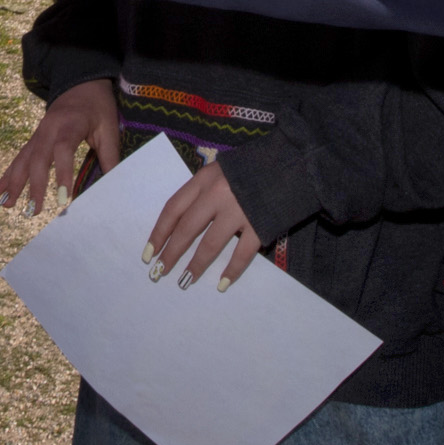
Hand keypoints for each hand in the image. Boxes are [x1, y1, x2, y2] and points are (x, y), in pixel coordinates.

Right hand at [0, 80, 120, 214]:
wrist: (80, 83)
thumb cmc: (98, 106)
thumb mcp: (109, 127)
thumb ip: (110, 155)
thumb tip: (115, 184)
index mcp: (70, 124)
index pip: (63, 149)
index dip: (62, 173)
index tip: (63, 198)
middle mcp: (48, 129)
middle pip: (38, 158)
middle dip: (34, 186)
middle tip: (34, 211)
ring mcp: (38, 134)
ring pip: (22, 160)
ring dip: (13, 184)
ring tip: (6, 206)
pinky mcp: (33, 140)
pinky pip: (18, 159)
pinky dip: (6, 176)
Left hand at [146, 157, 262, 292]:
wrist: (294, 161)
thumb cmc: (254, 166)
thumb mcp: (220, 170)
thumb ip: (203, 191)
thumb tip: (184, 221)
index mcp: (204, 179)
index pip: (173, 209)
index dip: (159, 233)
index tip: (148, 254)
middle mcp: (217, 194)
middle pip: (187, 229)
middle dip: (171, 254)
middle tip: (159, 273)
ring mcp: (239, 210)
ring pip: (210, 245)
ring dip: (196, 265)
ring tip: (185, 281)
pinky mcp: (260, 224)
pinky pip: (242, 254)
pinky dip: (232, 271)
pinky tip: (222, 283)